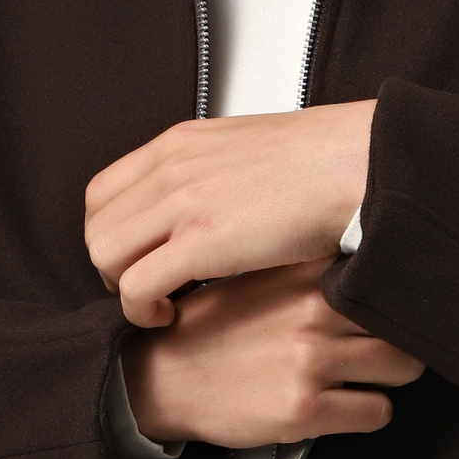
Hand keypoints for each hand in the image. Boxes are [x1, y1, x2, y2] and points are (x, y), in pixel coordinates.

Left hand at [86, 102, 374, 328]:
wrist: (362, 163)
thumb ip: (215, 173)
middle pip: (97, 226)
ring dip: (123, 289)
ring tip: (160, 304)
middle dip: (113, 267)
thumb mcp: (250, 150)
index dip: (111, 234)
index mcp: (181, 143)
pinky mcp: (202, 240)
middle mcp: (172, 167)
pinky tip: (170, 316)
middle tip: (146, 289)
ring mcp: (183, 201)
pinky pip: (136, 285)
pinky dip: (141, 309)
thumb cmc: (327, 164)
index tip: (135, 259)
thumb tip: (210, 205)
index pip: (104, 191)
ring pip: (105, 255)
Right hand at [120, 262, 422, 446]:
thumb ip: (309, 267)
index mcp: (301, 272)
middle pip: (403, 320)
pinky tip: (343, 406)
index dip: (390, 291)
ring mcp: (309, 359)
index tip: (392, 300)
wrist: (160, 379)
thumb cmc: (211, 330)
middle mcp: (311, 310)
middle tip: (381, 347)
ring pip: (403, 366)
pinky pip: (377, 413)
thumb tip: (369, 257)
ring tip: (364, 377)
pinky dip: (368, 414)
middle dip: (398, 337)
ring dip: (389, 376)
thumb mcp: (255, 276)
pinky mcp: (304, 409)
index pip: (381, 272)